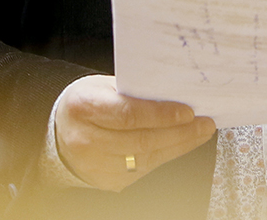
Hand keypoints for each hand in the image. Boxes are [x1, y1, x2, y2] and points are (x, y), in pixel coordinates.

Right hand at [54, 75, 215, 190]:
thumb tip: (173, 91)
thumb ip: (132, 90)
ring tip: (200, 132)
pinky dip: (165, 156)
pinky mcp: (106, 181)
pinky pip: (142, 170)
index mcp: (83, 107)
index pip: (128, 114)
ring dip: (178, 145)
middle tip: (204, 123)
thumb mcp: (102, 86)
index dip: (161, 115)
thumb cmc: (88, 102)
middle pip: (141, 140)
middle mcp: (86, 140)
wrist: (61, 133)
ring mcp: (95, 165)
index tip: (188, 111)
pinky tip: (180, 144)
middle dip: (179, 132)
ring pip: (145, 159)